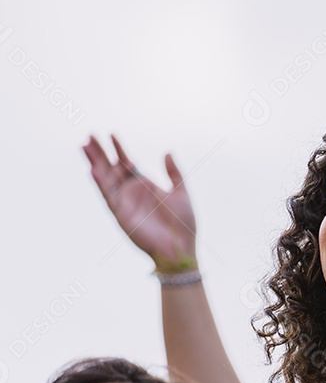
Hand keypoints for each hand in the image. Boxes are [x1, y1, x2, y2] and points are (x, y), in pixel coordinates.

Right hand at [83, 135, 196, 270]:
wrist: (180, 248)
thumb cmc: (183, 224)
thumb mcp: (181, 193)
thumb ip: (174, 173)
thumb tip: (167, 152)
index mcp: (145, 185)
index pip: (127, 163)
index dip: (119, 149)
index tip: (112, 134)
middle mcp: (131, 192)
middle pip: (112, 168)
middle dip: (101, 153)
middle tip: (90, 136)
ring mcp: (124, 202)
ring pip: (105, 179)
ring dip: (95, 163)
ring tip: (85, 146)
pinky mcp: (121, 214)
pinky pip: (108, 196)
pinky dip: (100, 183)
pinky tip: (93, 170)